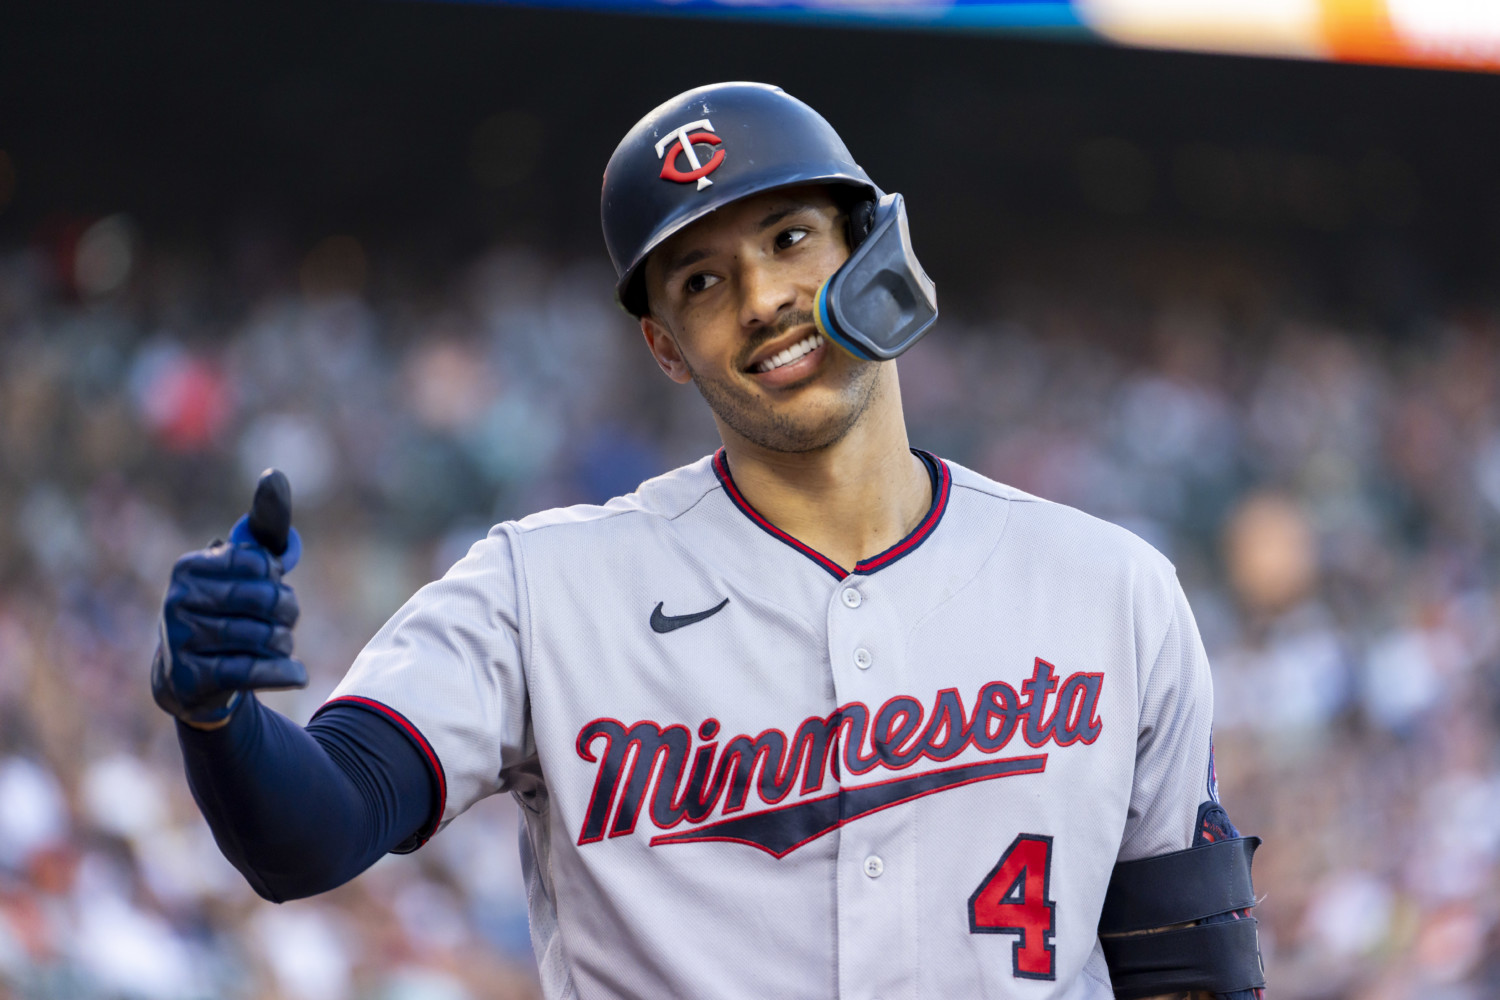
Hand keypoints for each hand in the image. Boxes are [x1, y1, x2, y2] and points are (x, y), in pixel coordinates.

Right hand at [151, 469, 306, 727]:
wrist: (191, 678)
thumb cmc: (228, 612)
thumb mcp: (245, 569)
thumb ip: (265, 529)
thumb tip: (275, 477)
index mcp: (189, 568)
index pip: (259, 563)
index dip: (275, 577)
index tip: (268, 583)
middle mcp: (177, 601)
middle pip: (265, 600)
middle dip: (288, 610)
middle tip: (285, 618)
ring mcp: (181, 641)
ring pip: (264, 636)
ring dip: (284, 642)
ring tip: (278, 644)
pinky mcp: (192, 678)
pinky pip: (251, 671)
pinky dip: (282, 672)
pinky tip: (299, 674)